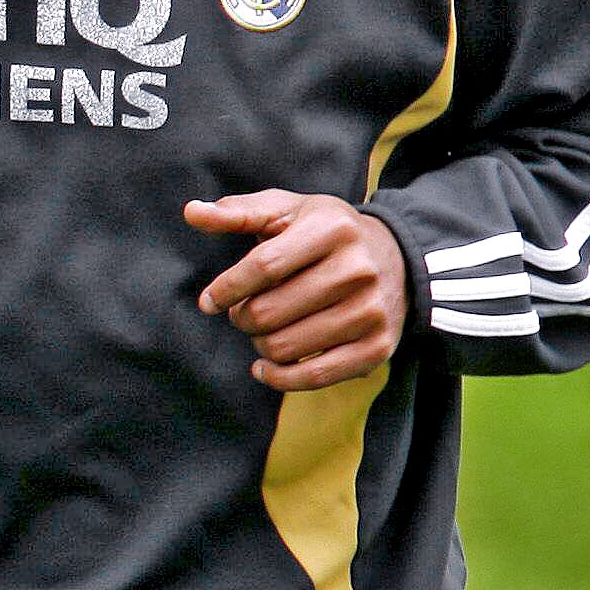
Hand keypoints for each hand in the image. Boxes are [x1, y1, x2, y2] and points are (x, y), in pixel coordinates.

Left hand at [185, 189, 407, 391]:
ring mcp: (371, 311)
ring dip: (259, 344)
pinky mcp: (377, 346)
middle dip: (242, 317)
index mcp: (332, 229)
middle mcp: (357, 270)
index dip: (226, 289)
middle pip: (268, 312)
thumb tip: (192, 212)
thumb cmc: (325, 234)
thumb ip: (238, 212)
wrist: (397, 258)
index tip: (209, 301)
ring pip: (283, 346)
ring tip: (265, 329)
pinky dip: (278, 377)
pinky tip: (265, 366)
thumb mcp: (287, 211)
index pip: (263, 266)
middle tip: (245, 313)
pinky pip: (313, 376)